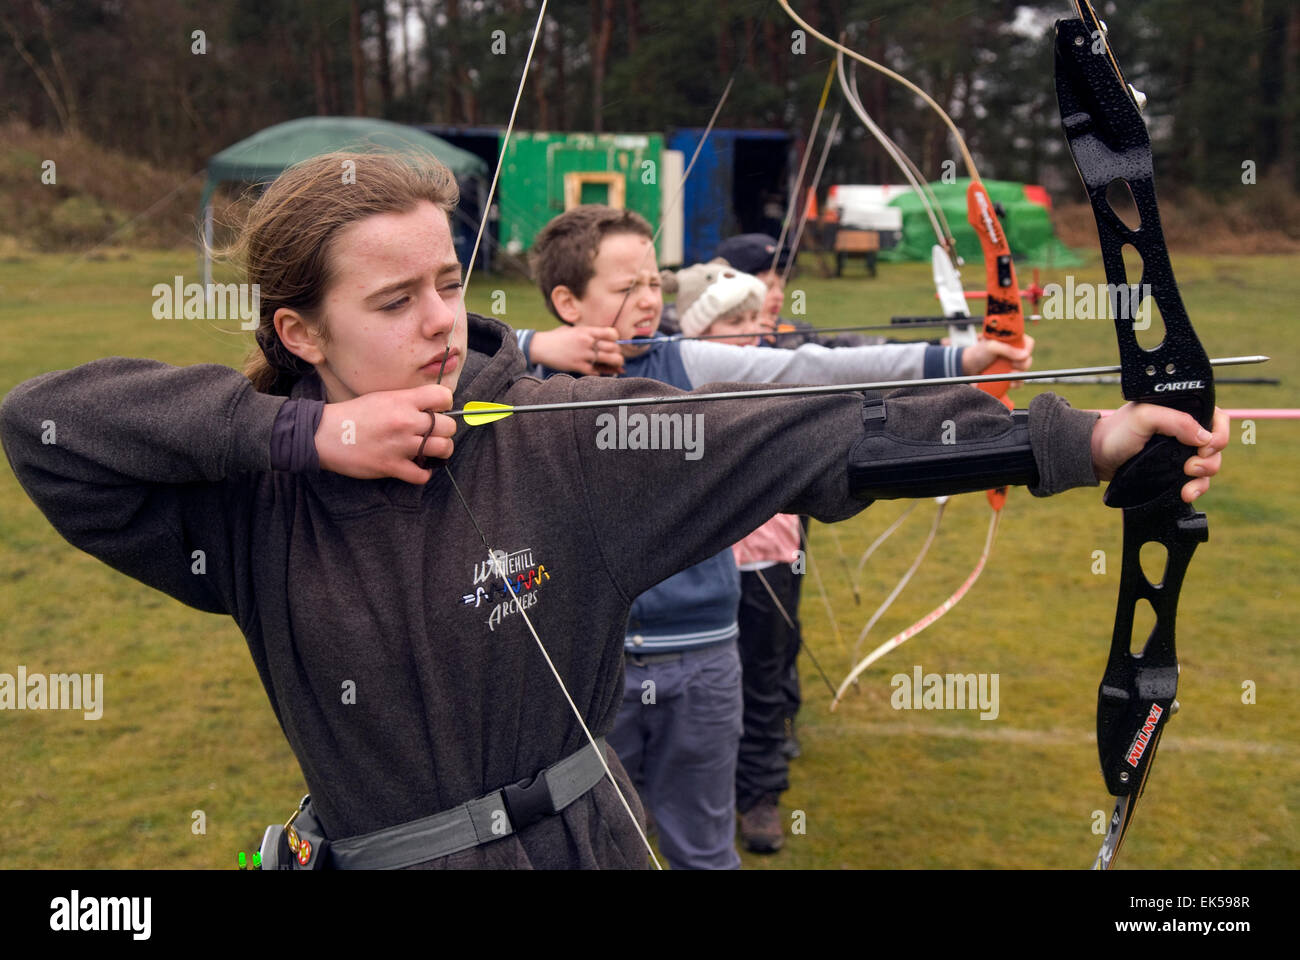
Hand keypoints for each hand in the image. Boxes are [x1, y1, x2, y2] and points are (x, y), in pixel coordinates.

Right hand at [315, 385, 456, 484]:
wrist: (325, 434)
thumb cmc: (353, 414)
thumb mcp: (382, 397)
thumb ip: (406, 401)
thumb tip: (429, 408)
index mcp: (402, 401)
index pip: (443, 396)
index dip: (445, 404)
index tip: (437, 410)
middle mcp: (406, 421)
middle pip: (448, 426)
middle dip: (445, 430)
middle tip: (435, 433)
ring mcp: (401, 445)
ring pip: (443, 449)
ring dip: (441, 451)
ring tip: (432, 451)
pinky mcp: (392, 466)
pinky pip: (422, 475)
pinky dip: (424, 474)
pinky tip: (419, 468)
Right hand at [529, 325, 623, 374]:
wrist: (540, 346)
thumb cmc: (557, 338)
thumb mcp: (573, 330)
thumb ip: (588, 333)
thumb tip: (602, 339)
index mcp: (587, 331)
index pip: (611, 333)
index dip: (616, 339)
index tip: (613, 343)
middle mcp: (587, 342)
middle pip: (614, 348)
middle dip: (618, 353)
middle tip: (616, 357)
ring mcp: (583, 354)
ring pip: (610, 360)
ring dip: (615, 365)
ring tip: (615, 367)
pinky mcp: (578, 366)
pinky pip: (597, 371)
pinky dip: (601, 372)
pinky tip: (600, 371)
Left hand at [960, 334, 1034, 377]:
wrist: (967, 367)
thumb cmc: (978, 352)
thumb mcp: (991, 347)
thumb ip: (1007, 350)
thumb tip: (1025, 355)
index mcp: (1012, 341)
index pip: (1028, 343)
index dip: (1027, 350)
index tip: (1022, 356)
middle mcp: (1013, 352)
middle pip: (1028, 359)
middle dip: (1022, 365)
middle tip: (1012, 366)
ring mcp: (1011, 364)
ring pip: (1024, 371)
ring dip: (1020, 376)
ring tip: (1009, 376)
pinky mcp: (1008, 375)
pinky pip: (1018, 381)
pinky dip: (1016, 384)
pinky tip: (1010, 384)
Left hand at [1091, 404, 1228, 502]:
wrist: (1095, 457)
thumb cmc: (1115, 433)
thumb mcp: (1143, 418)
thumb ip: (1175, 421)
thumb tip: (1205, 437)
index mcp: (1181, 412)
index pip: (1216, 418)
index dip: (1219, 433)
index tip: (1206, 447)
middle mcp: (1185, 431)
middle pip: (1217, 446)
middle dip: (1211, 459)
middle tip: (1190, 466)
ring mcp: (1180, 452)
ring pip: (1209, 465)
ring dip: (1204, 477)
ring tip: (1187, 480)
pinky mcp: (1174, 470)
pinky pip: (1197, 481)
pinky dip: (1197, 488)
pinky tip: (1186, 493)